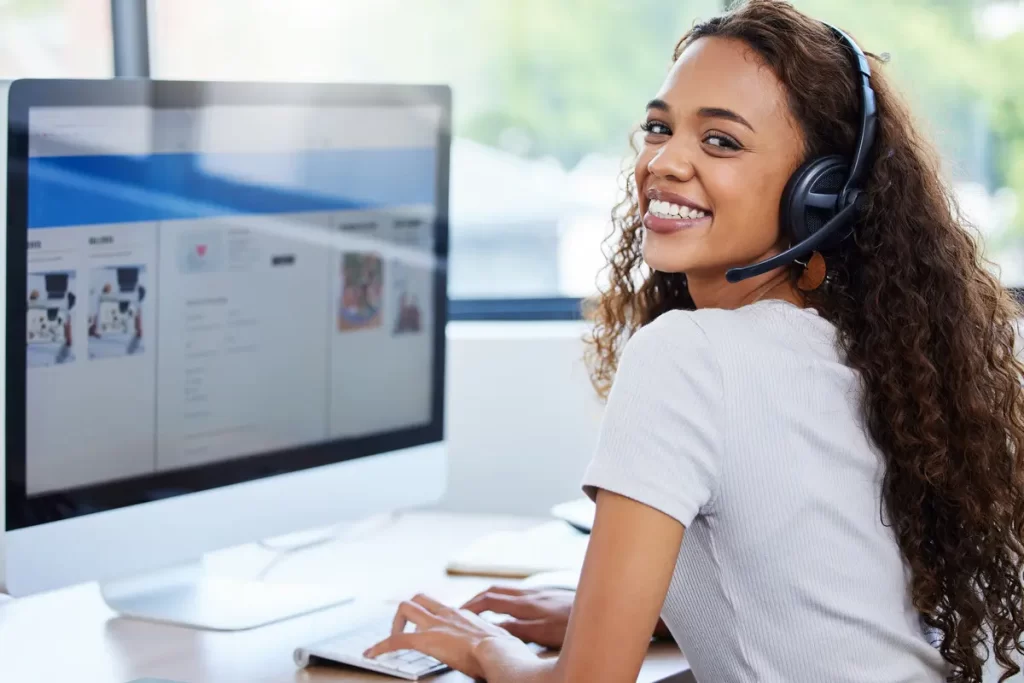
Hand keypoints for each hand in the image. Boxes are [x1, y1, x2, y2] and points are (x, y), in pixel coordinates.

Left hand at [363, 593, 534, 679]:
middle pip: (420, 599)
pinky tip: (372, 655)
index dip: (431, 618)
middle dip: (409, 613)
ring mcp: (436, 625)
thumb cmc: (506, 652)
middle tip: (405, 631)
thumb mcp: (501, 642)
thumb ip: (494, 641)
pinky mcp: (426, 640)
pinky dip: (380, 646)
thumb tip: (502, 649)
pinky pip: (396, 640)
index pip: (441, 608)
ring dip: (394, 624)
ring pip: (405, 609)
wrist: (500, 653)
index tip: (428, 630)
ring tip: (388, 641)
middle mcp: (448, 614)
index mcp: (464, 615)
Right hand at [462, 586, 573, 648]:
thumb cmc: (576, 625)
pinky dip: (504, 600)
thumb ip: (519, 630)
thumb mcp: (545, 633)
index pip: (489, 600)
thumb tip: (495, 627)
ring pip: (506, 591)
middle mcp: (530, 594)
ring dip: (488, 598)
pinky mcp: (547, 596)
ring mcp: (539, 593)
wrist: (604, 607)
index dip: (470, 606)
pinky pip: (517, 594)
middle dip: (474, 599)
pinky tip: (508, 611)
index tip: (456, 613)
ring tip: (478, 610)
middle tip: (460, 610)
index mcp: (526, 604)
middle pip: (494, 591)